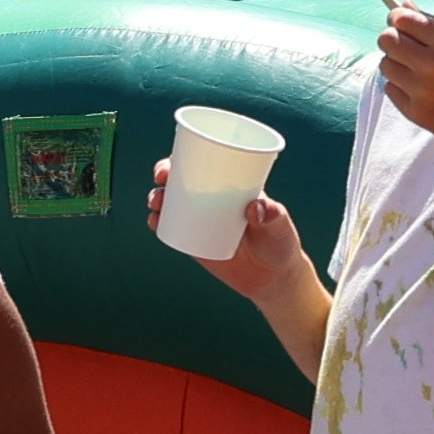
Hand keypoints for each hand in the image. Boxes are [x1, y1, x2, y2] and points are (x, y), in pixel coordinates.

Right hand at [147, 158, 307, 303]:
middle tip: (162, 178)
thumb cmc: (280, 244)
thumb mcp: (280, 226)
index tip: (177, 159)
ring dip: (158, 197)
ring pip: (172, 202)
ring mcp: (201, 219)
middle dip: (165, 173)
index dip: (187, 156)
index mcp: (232, 185)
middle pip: (183, 178)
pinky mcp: (194, 239)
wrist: (272, 278)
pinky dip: (158, 222)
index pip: (207, 163)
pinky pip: (171, 227)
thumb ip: (273, 215)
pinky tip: (154, 221)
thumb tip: (255, 208)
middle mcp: (213, 198)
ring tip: (156, 204)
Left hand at [378, 5, 433, 150]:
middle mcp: (433, 65)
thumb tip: (403, 5)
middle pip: (386, 40)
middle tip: (402, 43)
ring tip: (414, 67)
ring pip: (385, 64)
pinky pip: (390, 88)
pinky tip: (418, 86)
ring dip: (395, 62)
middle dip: (392, 38)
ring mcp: (423, 91)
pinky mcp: (416, 112)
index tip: (399, 20)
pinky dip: (399, 85)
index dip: (397, 17)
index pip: (402, 19)